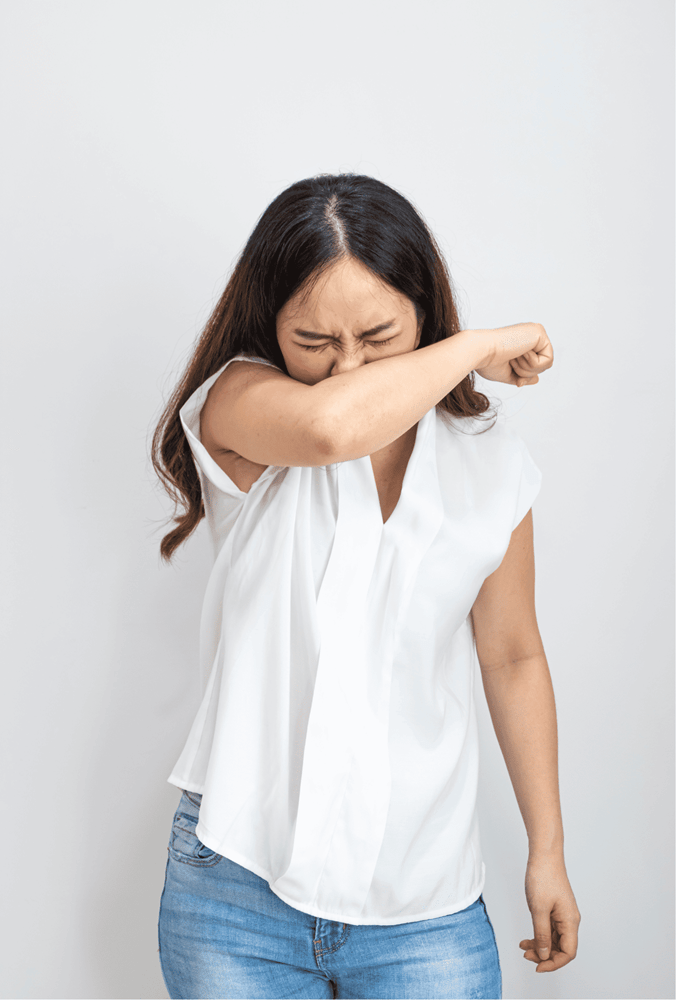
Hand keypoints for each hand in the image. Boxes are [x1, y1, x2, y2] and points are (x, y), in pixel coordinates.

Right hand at [473, 323, 553, 386]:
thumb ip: (522, 375)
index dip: (525, 375)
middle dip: (527, 372)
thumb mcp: (508, 373)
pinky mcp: (539, 332)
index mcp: (521, 342)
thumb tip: (537, 379)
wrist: (480, 351)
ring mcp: (535, 332)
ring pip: (547, 363)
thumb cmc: (487, 362)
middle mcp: (529, 335)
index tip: (512, 372)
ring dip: (528, 368)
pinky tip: (520, 353)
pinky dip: (533, 364)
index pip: (534, 366)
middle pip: (543, 365)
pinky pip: (549, 359)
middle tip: (511, 361)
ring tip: (513, 357)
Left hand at [520, 853, 580, 972]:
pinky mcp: (555, 909)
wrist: (544, 855)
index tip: (537, 966)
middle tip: (525, 955)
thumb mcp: (539, 909)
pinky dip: (538, 935)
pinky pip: (549, 929)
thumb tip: (544, 955)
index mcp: (570, 921)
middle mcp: (569, 920)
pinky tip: (526, 938)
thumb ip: (542, 934)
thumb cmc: (543, 877)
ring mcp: (562, 914)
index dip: (554, 963)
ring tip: (523, 947)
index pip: (568, 952)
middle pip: (560, 948)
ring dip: (540, 946)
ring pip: (553, 939)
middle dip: (544, 955)